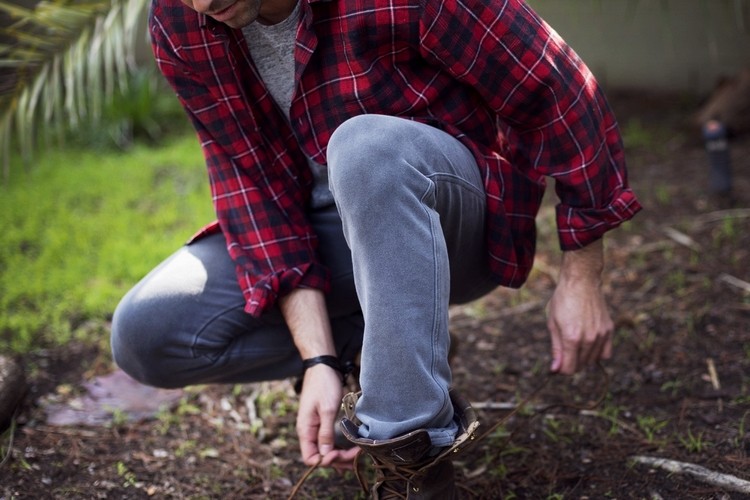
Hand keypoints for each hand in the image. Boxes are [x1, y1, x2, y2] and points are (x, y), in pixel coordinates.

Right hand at [296, 364, 358, 468]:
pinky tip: (349, 450)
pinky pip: (328, 441)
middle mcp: (308, 432)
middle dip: (337, 460)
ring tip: (356, 458)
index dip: (326, 461)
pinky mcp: (321, 423)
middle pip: (320, 456)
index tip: (341, 453)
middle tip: (356, 456)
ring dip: (340, 456)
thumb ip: (325, 432)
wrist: (322, 366)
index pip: (311, 458)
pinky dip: (339, 447)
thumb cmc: (323, 385)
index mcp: (305, 430)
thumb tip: (325, 455)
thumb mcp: (327, 409)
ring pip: (325, 450)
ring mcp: (315, 428)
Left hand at [546, 239, 612, 374]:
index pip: (569, 369)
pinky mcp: (609, 329)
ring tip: (575, 343)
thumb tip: (556, 369)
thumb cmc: (563, 300)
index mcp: (572, 338)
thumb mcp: (553, 323)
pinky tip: (588, 344)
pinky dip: (597, 353)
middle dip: (571, 363)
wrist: (581, 281)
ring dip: (583, 358)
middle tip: (564, 350)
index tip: (557, 363)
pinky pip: (605, 353)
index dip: (561, 369)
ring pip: (593, 360)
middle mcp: (589, 338)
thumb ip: (556, 348)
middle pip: (581, 366)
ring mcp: (601, 334)